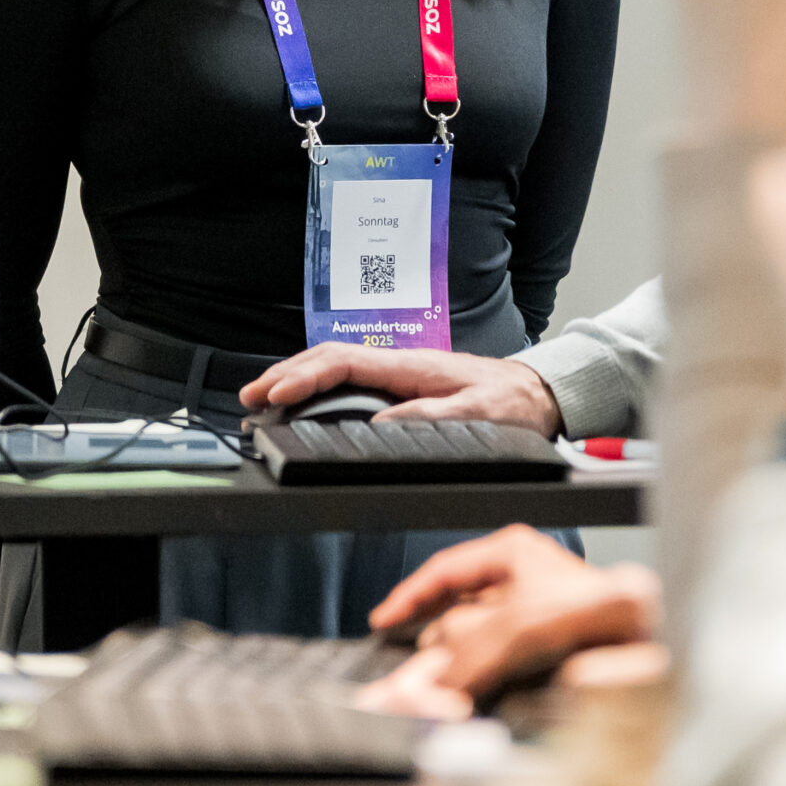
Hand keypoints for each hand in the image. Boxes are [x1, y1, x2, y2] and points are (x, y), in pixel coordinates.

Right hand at [239, 345, 563, 436]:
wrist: (535, 394)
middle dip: (285, 374)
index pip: (345, 362)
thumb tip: (382, 425)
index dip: (305, 376)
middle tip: (250, 398)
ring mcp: (397, 375)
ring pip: (334, 368)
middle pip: (328, 360)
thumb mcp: (479, 414)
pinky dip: (316, 388)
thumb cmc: (510, 403)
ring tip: (262, 399)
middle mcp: (399, 365)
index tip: (276, 393)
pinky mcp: (400, 387)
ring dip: (295, 380)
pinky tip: (301, 401)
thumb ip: (434, 417)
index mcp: (412, 366)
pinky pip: (346, 381)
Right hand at [366, 525, 659, 697]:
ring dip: (458, 665)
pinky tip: (479, 690)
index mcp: (511, 552)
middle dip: (433, 642)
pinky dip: (484, 677)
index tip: (383, 620)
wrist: (650, 633)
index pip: (444, 569)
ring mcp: (533, 612)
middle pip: (456, 611)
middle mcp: (521, 578)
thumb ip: (468, 650)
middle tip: (411, 670)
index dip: (409, 595)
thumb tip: (432, 680)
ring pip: (477, 641)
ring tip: (442, 686)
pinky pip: (499, 663)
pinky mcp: (545, 646)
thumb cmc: (603, 606)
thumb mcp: (518, 622)